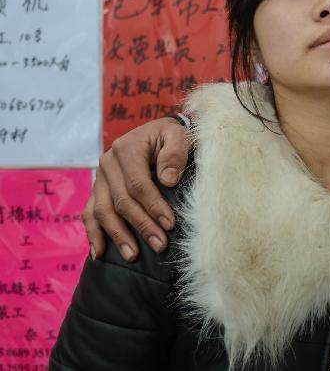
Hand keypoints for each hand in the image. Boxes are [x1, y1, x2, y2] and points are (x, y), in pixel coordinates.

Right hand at [84, 118, 190, 260]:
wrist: (159, 134)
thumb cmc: (171, 137)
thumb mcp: (179, 136)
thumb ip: (175, 153)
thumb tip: (168, 180)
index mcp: (126, 148)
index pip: (138, 184)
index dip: (153, 206)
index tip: (170, 225)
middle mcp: (108, 163)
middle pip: (121, 201)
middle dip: (142, 226)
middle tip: (160, 245)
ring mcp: (100, 178)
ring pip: (103, 212)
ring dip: (118, 236)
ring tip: (133, 256)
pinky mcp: (98, 190)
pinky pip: (90, 214)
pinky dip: (93, 234)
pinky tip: (100, 253)